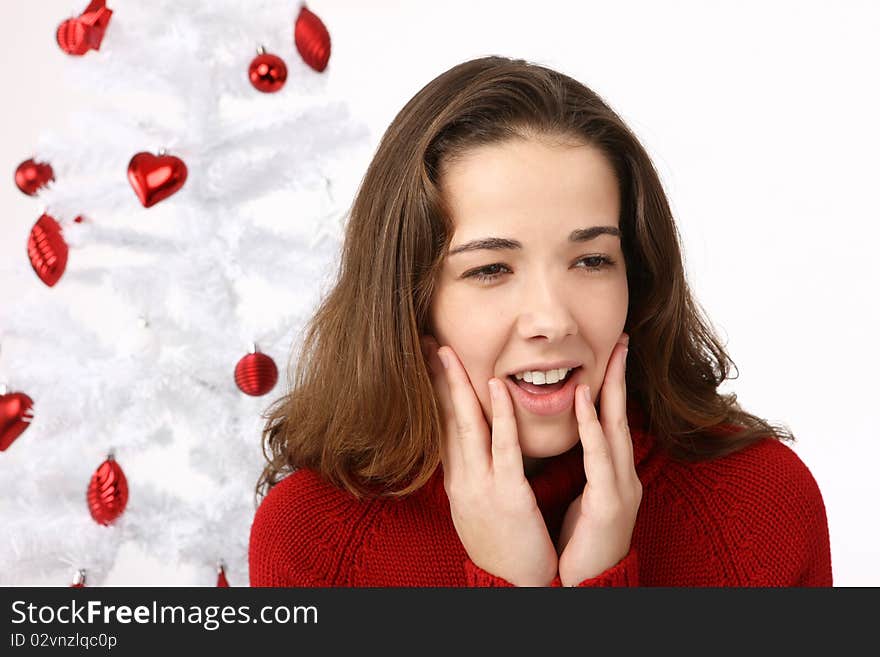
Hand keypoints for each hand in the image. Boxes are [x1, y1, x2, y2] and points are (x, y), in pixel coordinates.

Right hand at [420, 335, 558, 586]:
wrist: (513, 586)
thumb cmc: (502, 545)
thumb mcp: (477, 506)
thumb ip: (473, 474)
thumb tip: (465, 448)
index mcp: (456, 481)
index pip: (439, 426)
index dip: (432, 392)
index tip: (428, 361)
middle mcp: (461, 480)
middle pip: (442, 420)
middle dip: (434, 380)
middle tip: (426, 343)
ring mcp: (481, 487)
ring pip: (465, 427)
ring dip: (456, 386)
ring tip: (448, 352)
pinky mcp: (507, 495)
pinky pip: (502, 447)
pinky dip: (498, 414)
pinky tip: (496, 386)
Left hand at [557, 334, 641, 585]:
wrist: (585, 587)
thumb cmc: (579, 545)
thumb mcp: (582, 499)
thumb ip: (583, 470)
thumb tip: (574, 445)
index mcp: (611, 474)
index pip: (609, 420)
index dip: (610, 385)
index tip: (608, 352)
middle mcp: (621, 475)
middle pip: (619, 414)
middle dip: (621, 375)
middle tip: (621, 338)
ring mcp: (620, 488)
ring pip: (614, 427)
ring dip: (611, 388)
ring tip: (611, 352)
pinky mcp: (609, 503)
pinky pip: (598, 456)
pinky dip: (592, 424)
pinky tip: (584, 397)